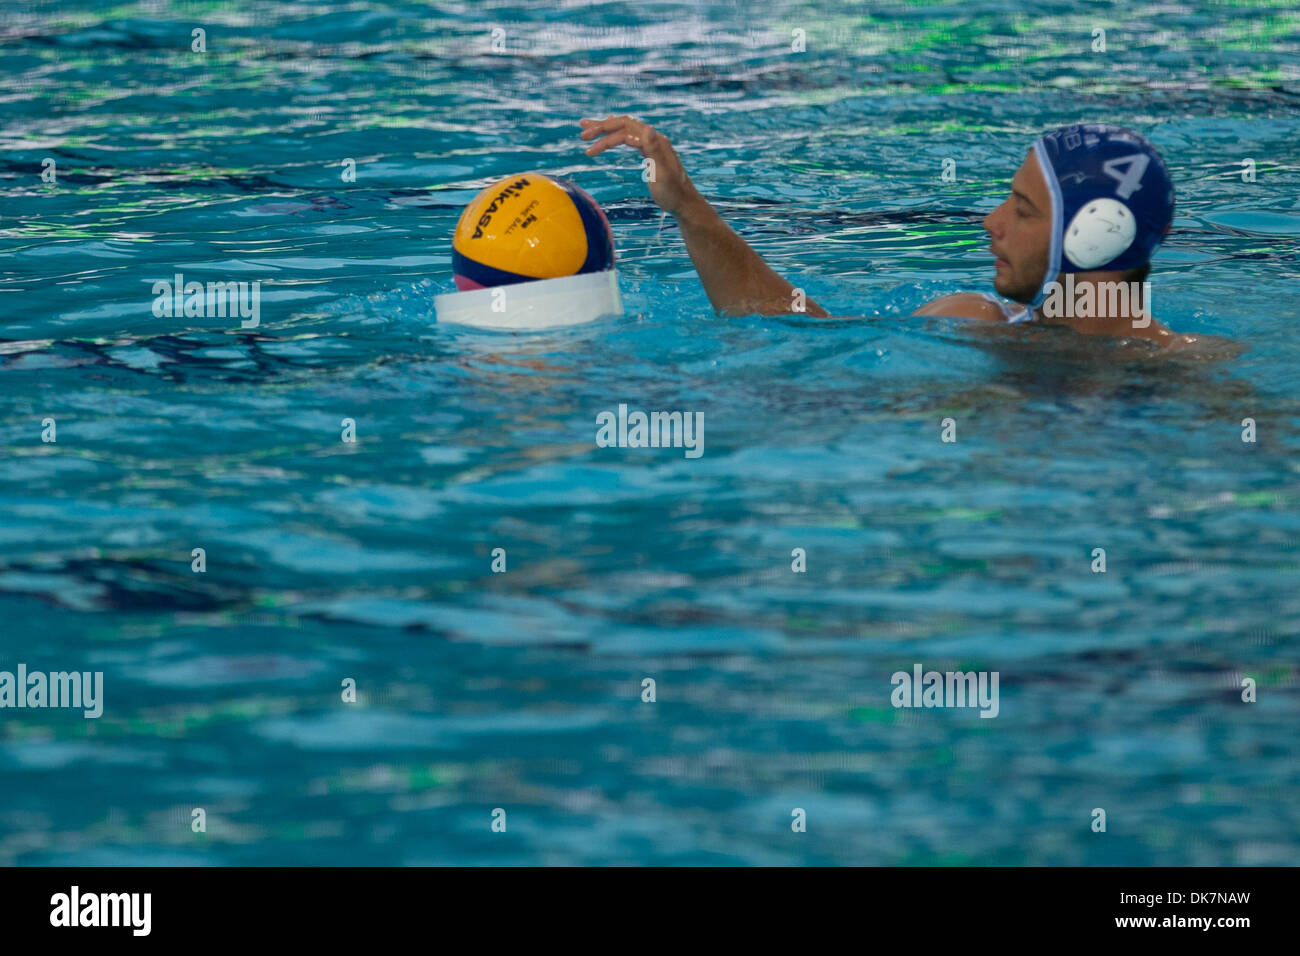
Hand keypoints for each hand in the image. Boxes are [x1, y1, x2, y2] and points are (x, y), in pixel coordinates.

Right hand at [580, 115, 698, 215]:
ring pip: (625, 129)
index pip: (625, 132)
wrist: (684, 202)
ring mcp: (652, 143)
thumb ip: (654, 150)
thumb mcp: (662, 174)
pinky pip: (630, 136)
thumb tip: (648, 127)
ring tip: (585, 128)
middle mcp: (653, 138)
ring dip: (605, 128)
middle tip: (582, 134)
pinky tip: (609, 133)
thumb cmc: (672, 192)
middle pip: (623, 125)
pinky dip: (616, 133)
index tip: (588, 150)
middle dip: (601, 128)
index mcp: (655, 141)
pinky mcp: (650, 151)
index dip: (606, 139)